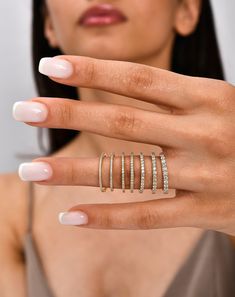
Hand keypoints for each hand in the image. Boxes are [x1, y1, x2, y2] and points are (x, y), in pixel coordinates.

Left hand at [13, 55, 234, 234]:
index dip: (94, 72)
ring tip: (33, 170)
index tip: (52, 67)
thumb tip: (119, 90)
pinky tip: (72, 216)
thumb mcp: (217, 102)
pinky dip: (108, 217)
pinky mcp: (206, 211)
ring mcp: (204, 175)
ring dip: (74, 171)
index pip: (139, 79)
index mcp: (209, 97)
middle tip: (24, 109)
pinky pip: (148, 216)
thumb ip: (173, 99)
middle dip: (69, 114)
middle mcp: (204, 133)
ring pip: (128, 172)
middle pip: (123, 121)